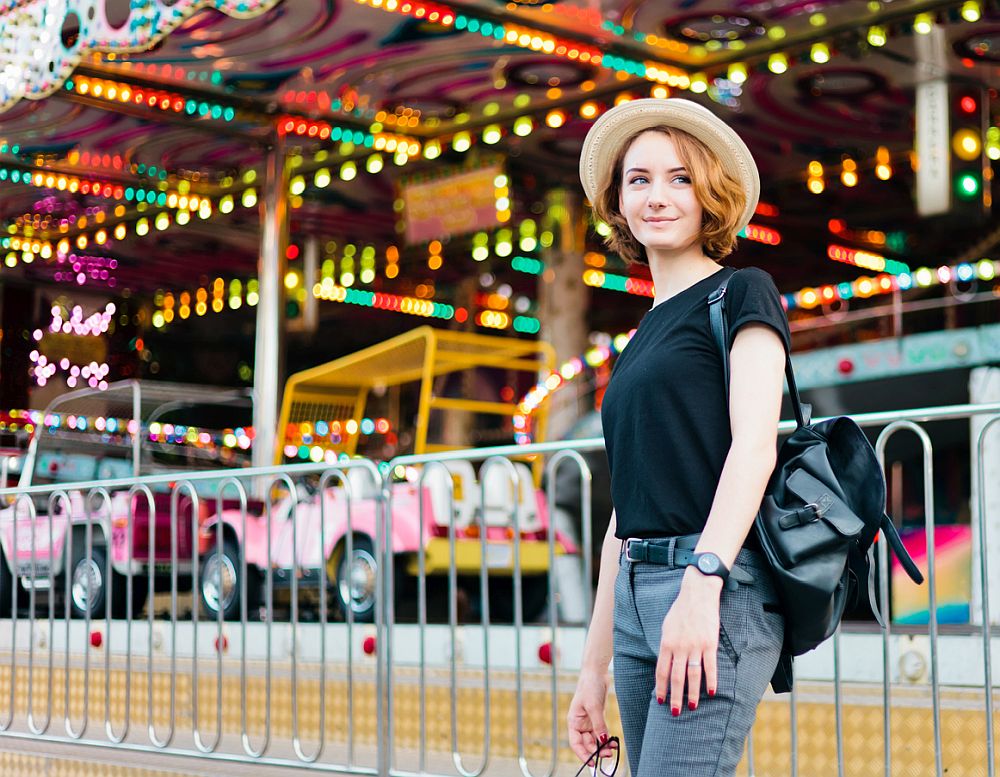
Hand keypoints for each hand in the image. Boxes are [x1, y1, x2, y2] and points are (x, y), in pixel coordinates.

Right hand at [567, 668, 611, 762]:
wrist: (596, 672)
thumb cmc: (589, 686)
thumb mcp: (594, 707)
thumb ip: (598, 726)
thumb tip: (603, 742)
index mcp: (573, 721)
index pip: (576, 743)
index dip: (583, 754)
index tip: (592, 763)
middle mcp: (580, 723)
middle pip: (587, 743)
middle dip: (596, 750)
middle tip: (608, 754)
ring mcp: (589, 721)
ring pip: (595, 739)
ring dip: (603, 745)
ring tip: (613, 749)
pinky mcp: (598, 717)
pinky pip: (602, 732)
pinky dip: (607, 738)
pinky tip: (614, 741)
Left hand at [654, 568, 723, 714]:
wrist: (698, 594)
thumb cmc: (680, 610)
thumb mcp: (666, 627)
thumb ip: (666, 645)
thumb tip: (664, 663)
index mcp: (666, 643)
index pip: (662, 671)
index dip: (661, 687)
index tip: (661, 700)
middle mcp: (679, 647)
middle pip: (676, 677)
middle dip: (675, 697)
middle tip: (675, 712)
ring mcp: (695, 646)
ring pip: (693, 675)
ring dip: (692, 693)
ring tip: (692, 707)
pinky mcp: (710, 643)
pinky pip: (711, 666)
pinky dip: (711, 680)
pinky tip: (712, 692)